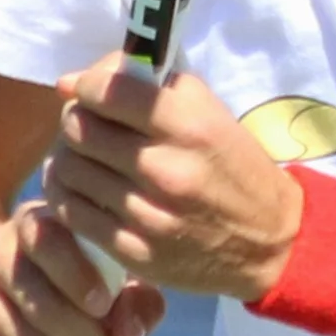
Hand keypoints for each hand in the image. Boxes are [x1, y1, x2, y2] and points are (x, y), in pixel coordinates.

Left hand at [41, 54, 302, 301]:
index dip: (88, 85)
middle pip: (79, 129)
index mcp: (190, 126)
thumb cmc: (235, 167)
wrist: (268, 242)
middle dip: (77, 120)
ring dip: (69, 158)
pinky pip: (72, 213)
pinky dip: (69, 196)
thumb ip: (147, 86)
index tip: (91, 92)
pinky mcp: (134, 252)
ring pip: (68, 170)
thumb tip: (68, 84)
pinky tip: (86, 190)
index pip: (108, 91)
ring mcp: (148, 215)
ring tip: (86, 159)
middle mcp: (166, 170)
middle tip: (89, 126)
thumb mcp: (209, 112)